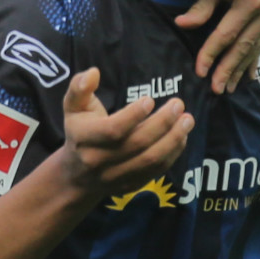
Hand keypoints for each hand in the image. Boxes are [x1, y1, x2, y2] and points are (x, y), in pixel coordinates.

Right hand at [59, 68, 193, 198]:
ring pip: (150, 160)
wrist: (77, 175)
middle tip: (178, 105)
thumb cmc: (79, 131)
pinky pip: (156, 171)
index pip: (112, 130)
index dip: (134, 115)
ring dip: (173, 139)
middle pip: (137, 144)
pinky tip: (182, 136)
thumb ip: (79, 87)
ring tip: (187, 120)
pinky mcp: (131, 185)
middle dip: (162, 123)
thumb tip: (94, 73)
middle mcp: (98, 161)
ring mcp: (115, 176)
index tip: (151, 99)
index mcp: (83, 138)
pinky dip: (173, 153)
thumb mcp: (72, 107)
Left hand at [179, 0, 259, 92]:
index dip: (212, 53)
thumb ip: (201, 6)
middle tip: (216, 89)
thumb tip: (182, 25)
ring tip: (230, 87)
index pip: (227, 34)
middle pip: (244, 45)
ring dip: (242, 68)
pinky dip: (255, 57)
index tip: (200, 71)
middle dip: (228, 68)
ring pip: (256, 45)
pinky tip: (249, 75)